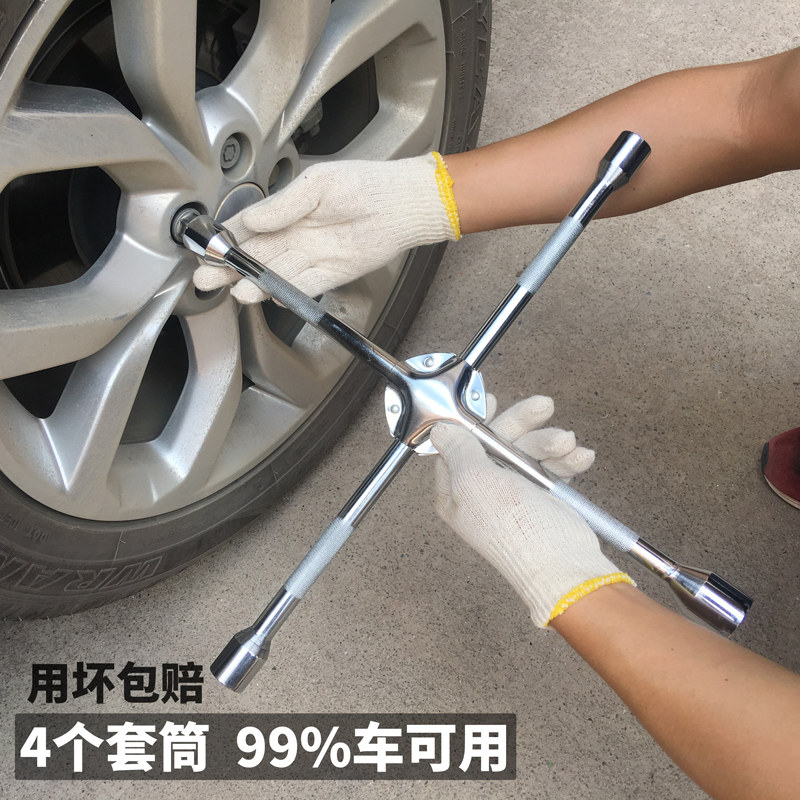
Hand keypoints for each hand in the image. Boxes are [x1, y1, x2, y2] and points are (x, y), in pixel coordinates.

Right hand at [193, 153, 459, 302]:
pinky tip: (269, 294)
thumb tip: (252, 220)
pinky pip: (303, 286)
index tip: (207, 250)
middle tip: (208, 279)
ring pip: (276, 274)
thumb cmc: (365, 184)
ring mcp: (312, 256)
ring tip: (238, 290)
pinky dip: (286, 292)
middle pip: (255, 256)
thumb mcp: (316, 185)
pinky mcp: (331, 273)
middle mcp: (296, 235)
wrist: (402, 204)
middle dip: (230, 268)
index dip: (226, 240)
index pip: (247, 227)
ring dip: (255, 284)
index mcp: (287, 210)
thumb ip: (282, 205)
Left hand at [430, 395, 632, 626]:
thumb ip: (458, 449)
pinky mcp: (541, 499)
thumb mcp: (474, 481)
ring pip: (528, 452)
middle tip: (543, 406)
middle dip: (522, 425)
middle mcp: (482, 491)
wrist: (562, 565)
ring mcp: (513, 495)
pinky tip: (581, 457)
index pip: (459, 444)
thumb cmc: (515, 530)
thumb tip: (441, 429)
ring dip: (550, 444)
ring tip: (567, 443)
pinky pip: (551, 468)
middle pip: (498, 442)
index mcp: (456, 489)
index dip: (475, 420)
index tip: (490, 400)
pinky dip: (566, 461)